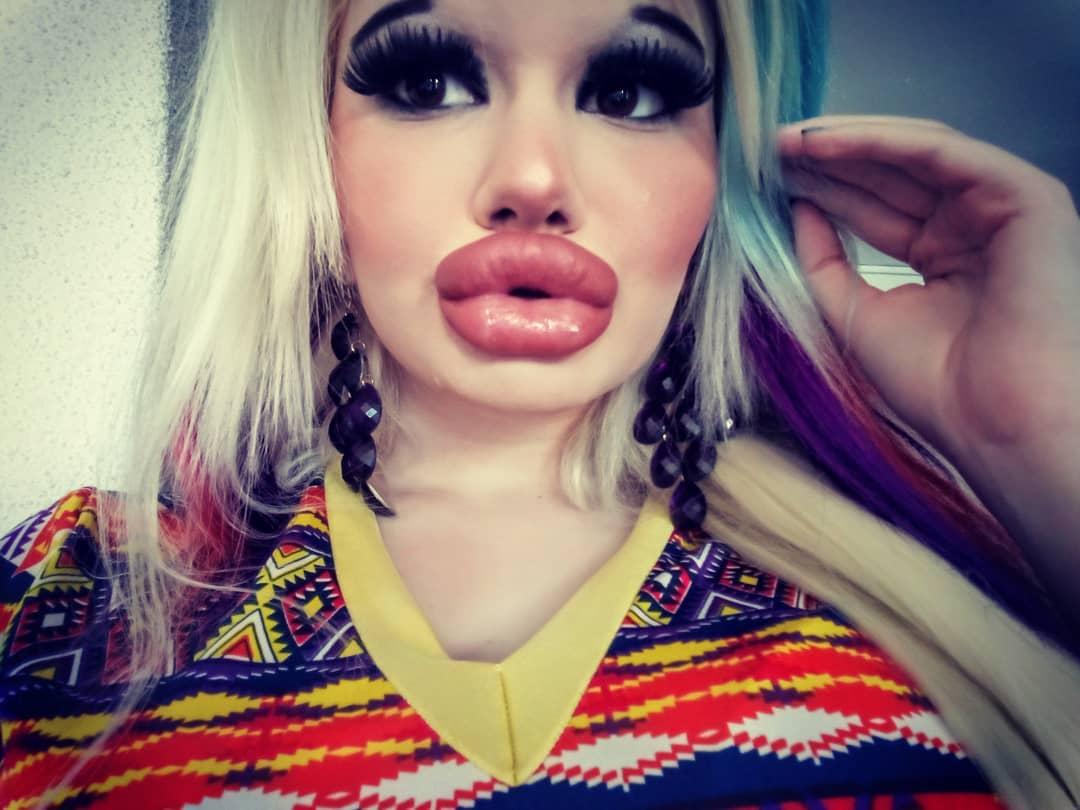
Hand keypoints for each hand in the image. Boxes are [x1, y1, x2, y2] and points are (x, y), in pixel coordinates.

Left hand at [777, 115, 1079, 626]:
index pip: (874, 209)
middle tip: (764, 147)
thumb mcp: (853, 312)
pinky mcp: (1023, 195)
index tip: (765, 178)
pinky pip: (941, 153)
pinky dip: (880, 141)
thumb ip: (822, 260)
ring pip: (912, 155)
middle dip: (826, 160)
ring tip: (783, 140)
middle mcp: (972, 227)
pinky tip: (823, 141)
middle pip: (888, 177)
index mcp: (943, 258)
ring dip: (844, 142)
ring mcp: (1000, 207)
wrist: (994, 421)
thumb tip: (796, 209)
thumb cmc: (934, 385)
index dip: (821, 190)